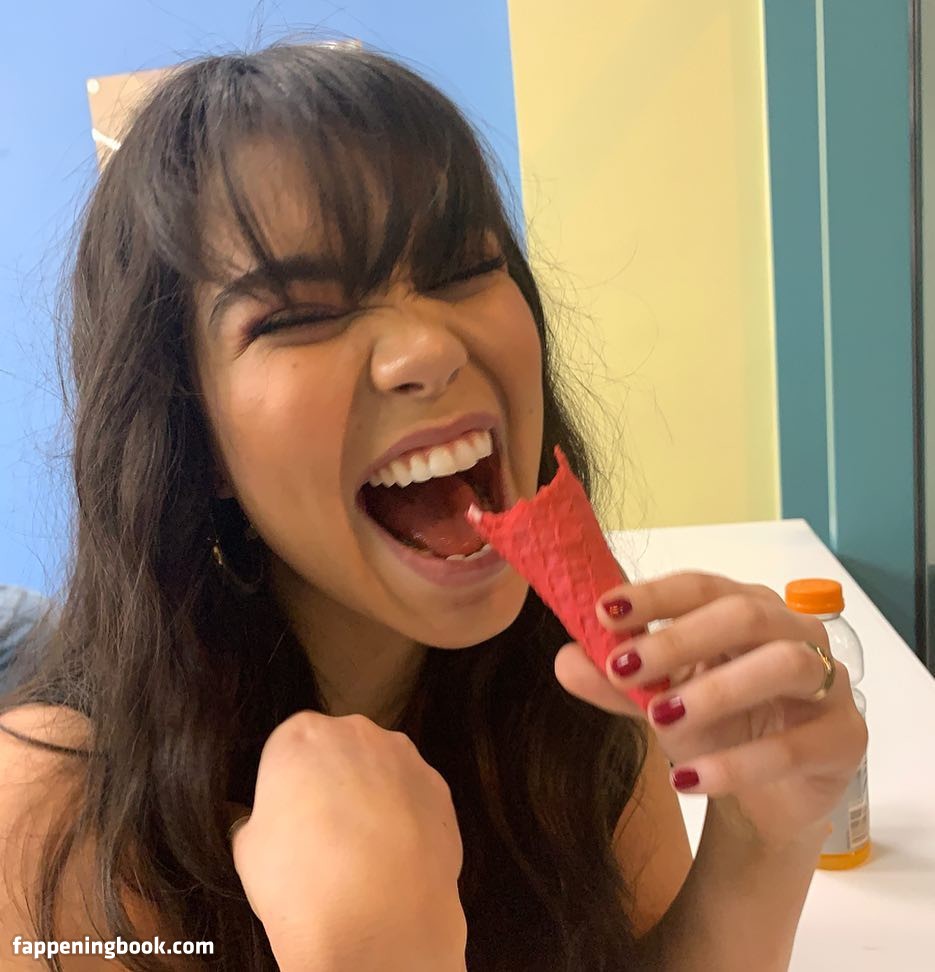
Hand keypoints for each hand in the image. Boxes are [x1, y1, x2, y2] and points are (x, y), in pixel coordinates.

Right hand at [227, 710, 466, 971]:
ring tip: (365, 850)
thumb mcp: (247, 849)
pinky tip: (394, 856)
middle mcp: (355, 731)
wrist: (375, 920)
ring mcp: (403, 756)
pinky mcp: (438, 785)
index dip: (290, 783)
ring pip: (381, 768)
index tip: (292, 816)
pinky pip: (414, 794)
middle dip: (334, 781)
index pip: (290, 746)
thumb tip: (259, 822)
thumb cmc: (299, 880)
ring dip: (373, 795)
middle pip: (339, 749)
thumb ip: (256, 820)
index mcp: (300, 734)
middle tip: (326, 832)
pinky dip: (406, 816)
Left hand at [554, 571, 868, 847]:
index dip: (653, 595)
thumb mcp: (656, 702)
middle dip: (678, 638)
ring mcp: (828, 683)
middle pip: (744, 614)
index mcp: (746, 608)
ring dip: (716, 689)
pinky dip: (737, 763)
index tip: (603, 611)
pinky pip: (795, 746)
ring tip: (659, 719)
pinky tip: (688, 780)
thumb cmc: (716, 726)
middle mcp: (793, 631)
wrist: (767, 797)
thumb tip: (565, 661)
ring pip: (783, 664)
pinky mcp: (844, 738)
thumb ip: (616, 683)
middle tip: (622, 668)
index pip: (701, 586)